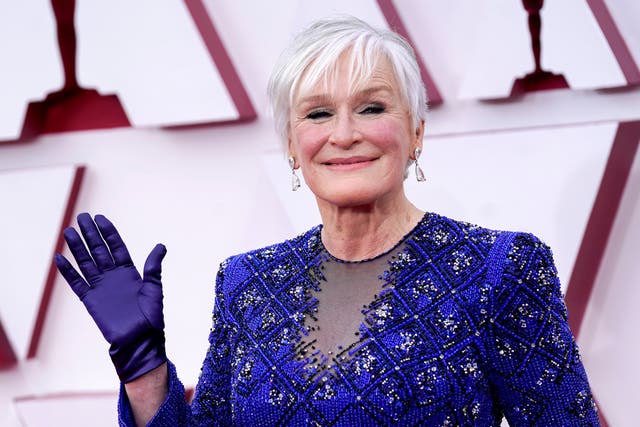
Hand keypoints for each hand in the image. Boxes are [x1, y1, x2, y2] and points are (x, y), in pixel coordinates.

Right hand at [54, 213, 166, 381]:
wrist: (139, 340)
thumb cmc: (151, 316)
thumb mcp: (154, 287)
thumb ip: (153, 266)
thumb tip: (161, 246)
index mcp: (130, 272)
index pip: (116, 247)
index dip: (109, 233)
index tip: (100, 218)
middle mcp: (113, 277)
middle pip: (99, 250)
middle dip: (90, 234)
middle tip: (81, 217)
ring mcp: (100, 287)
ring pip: (85, 262)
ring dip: (77, 247)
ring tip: (68, 231)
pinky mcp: (90, 300)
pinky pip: (76, 283)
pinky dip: (67, 271)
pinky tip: (58, 258)